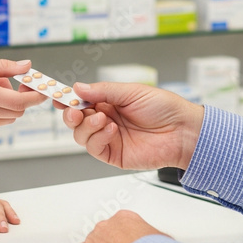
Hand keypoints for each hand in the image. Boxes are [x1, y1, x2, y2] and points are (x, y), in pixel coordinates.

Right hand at [62, 82, 203, 170]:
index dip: (69, 98)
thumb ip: (103, 90)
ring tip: (103, 118)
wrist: (183, 131)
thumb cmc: (164, 108)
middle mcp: (105, 120)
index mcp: (109, 102)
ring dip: (86, 125)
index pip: (82, 100)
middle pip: (76, 119)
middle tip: (74, 109)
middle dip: (71, 114)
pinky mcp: (114, 155)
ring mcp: (109, 138)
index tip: (59, 96)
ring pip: (81, 135)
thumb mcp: (131, 91)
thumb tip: (78, 87)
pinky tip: (110, 129)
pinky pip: (94, 148)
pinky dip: (97, 137)